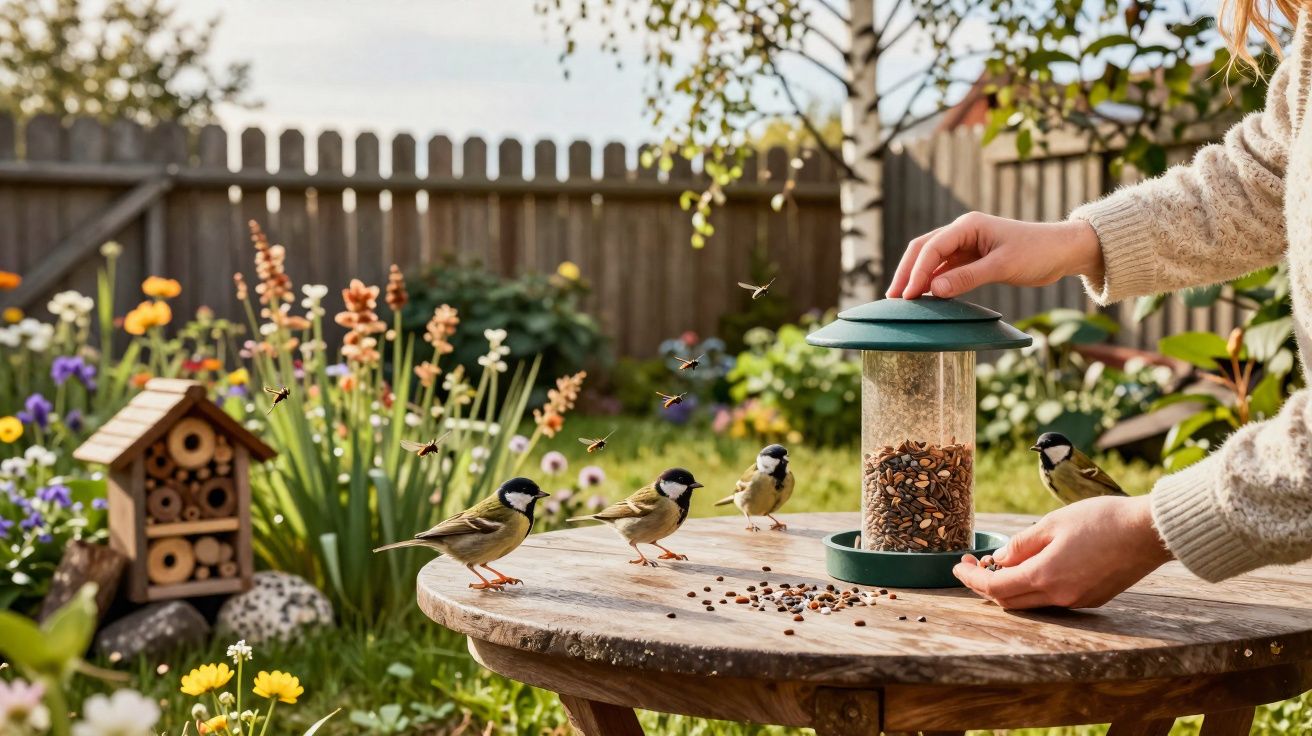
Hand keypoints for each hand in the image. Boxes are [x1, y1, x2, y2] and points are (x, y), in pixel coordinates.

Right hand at [886, 212, 1103, 298]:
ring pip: (932, 260)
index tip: (907, 295)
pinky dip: (934, 283)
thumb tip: (934, 290)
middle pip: (923, 250)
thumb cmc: (1037, 252)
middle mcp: (963, 232)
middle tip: (894, 298)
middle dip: (907, 272)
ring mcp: (966, 245)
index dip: (916, 271)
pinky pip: (946, 270)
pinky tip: (927, 298)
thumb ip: (967, 277)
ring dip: (918, 278)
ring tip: (904, 301)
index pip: (932, 247)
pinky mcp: (972, 258)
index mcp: (968, 226)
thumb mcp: (1002, 266)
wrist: (1063, 251)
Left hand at [953, 495, 1172, 608]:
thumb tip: (999, 560)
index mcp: (1045, 576)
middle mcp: (1060, 596)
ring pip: (1032, 602)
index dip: (971, 579)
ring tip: (1000, 564)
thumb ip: (1022, 544)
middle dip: (986, 585)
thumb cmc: (1101, 520)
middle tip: (974, 565)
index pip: (995, 588)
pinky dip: (1035, 587)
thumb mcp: (1052, 523)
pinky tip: (1033, 567)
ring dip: (1011, 587)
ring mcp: (1078, 601)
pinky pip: (1054, 599)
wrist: (1149, 531)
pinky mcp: (1093, 599)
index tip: (958, 567)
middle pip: (1010, 602)